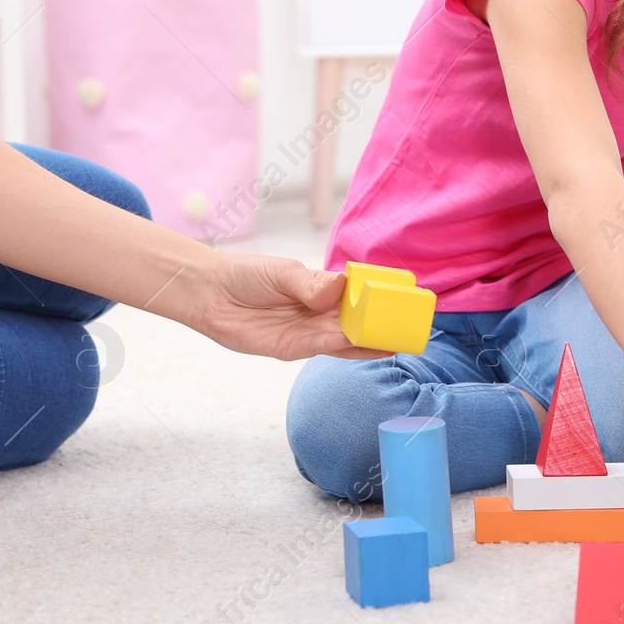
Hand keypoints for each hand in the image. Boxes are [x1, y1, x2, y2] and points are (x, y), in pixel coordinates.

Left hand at [189, 254, 391, 361]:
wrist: (210, 294)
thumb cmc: (245, 275)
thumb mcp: (282, 273)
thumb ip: (311, 285)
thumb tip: (340, 288)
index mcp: (321, 288)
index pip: (357, 294)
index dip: (380, 298)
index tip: (406, 299)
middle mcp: (319, 311)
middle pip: (358, 320)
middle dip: (384, 324)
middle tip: (414, 327)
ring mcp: (308, 330)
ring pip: (349, 338)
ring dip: (374, 340)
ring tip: (402, 341)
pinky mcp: (294, 348)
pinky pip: (328, 350)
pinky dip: (351, 350)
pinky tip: (373, 347)